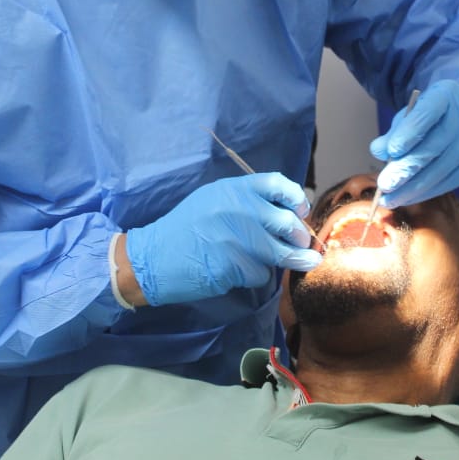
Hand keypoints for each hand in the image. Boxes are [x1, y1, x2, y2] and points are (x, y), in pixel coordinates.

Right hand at [125, 173, 321, 306]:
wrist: (153, 257)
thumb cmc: (186, 228)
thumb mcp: (213, 201)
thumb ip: (246, 202)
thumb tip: (287, 213)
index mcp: (233, 189)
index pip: (277, 184)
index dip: (295, 198)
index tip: (301, 211)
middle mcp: (237, 210)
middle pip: (286, 223)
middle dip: (299, 237)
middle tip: (302, 244)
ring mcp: (235, 239)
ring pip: (280, 252)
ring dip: (291, 260)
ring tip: (304, 262)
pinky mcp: (232, 267)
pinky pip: (260, 273)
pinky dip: (256, 276)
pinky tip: (240, 272)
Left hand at [369, 80, 458, 206]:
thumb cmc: (433, 116)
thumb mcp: (411, 114)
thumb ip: (395, 131)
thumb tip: (379, 151)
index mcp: (447, 94)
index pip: (428, 113)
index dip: (409, 133)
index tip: (390, 152)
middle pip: (436, 145)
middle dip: (407, 168)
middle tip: (385, 185)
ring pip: (444, 168)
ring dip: (414, 187)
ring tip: (391, 199)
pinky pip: (450, 181)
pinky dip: (427, 192)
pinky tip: (408, 197)